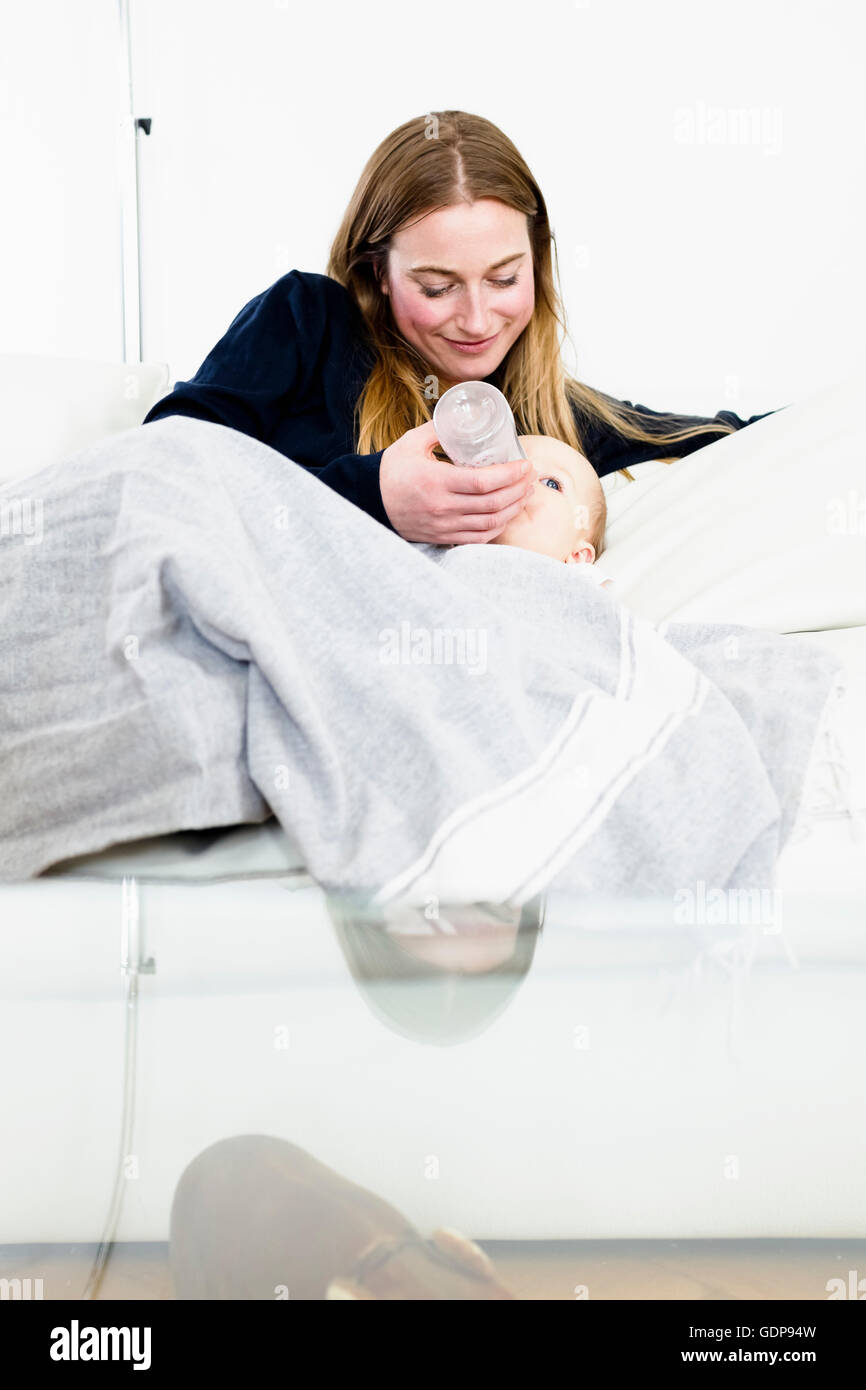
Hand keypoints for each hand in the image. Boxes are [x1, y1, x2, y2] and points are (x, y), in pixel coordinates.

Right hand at [379, 421, 536, 544]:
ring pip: (490, 523)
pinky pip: (478, 537)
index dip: (510, 475)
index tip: (525, 464)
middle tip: (531, 477)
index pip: (484, 482)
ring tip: (526, 494)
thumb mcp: (412, 442)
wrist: (369, 502)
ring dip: (514, 508)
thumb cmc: (391, 470)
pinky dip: (498, 527)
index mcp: (436, 482)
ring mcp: (444, 526)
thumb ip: (440, 428)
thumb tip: (466, 416)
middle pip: (493, 503)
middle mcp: (443, 508)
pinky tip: (508, 514)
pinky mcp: (443, 537)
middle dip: (519, 490)